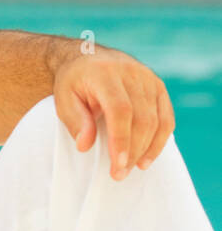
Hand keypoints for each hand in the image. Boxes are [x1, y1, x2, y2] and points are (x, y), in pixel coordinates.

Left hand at [52, 46, 174, 179]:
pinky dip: (160, 140)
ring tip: (132, 168)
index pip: (120, 109)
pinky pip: (166, 117)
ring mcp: (148, 78)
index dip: (121, 139)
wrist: (87, 57)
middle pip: (141, 118)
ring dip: (146, 149)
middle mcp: (131, 72)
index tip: (118, 164)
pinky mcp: (158, 86)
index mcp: (104, 73)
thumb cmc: (74, 82)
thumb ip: (75, 121)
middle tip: (119, 174)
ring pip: (156, 120)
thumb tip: (85, 146)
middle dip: (133, 150)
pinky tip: (147, 157)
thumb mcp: (64, 99)